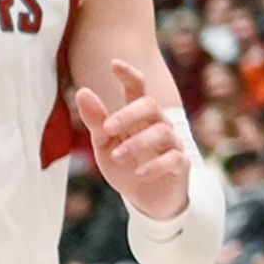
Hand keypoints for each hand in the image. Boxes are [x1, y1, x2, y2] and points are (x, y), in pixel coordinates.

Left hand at [72, 59, 194, 224]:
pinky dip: (155, 165)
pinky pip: (174, 158)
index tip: (114, 63)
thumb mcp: (104, 144)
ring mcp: (172, 144)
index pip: (137, 88)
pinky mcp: (180, 165)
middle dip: (129, 114)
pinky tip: (138, 173)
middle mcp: (158, 124)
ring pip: (162, 131)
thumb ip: (96, 120)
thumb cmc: (125, 165)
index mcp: (138, 117)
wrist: (146, 199)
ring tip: (117, 156)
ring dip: (137, 142)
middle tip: (108, 129)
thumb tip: (82, 91)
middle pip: (150, 105)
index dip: (128, 75)